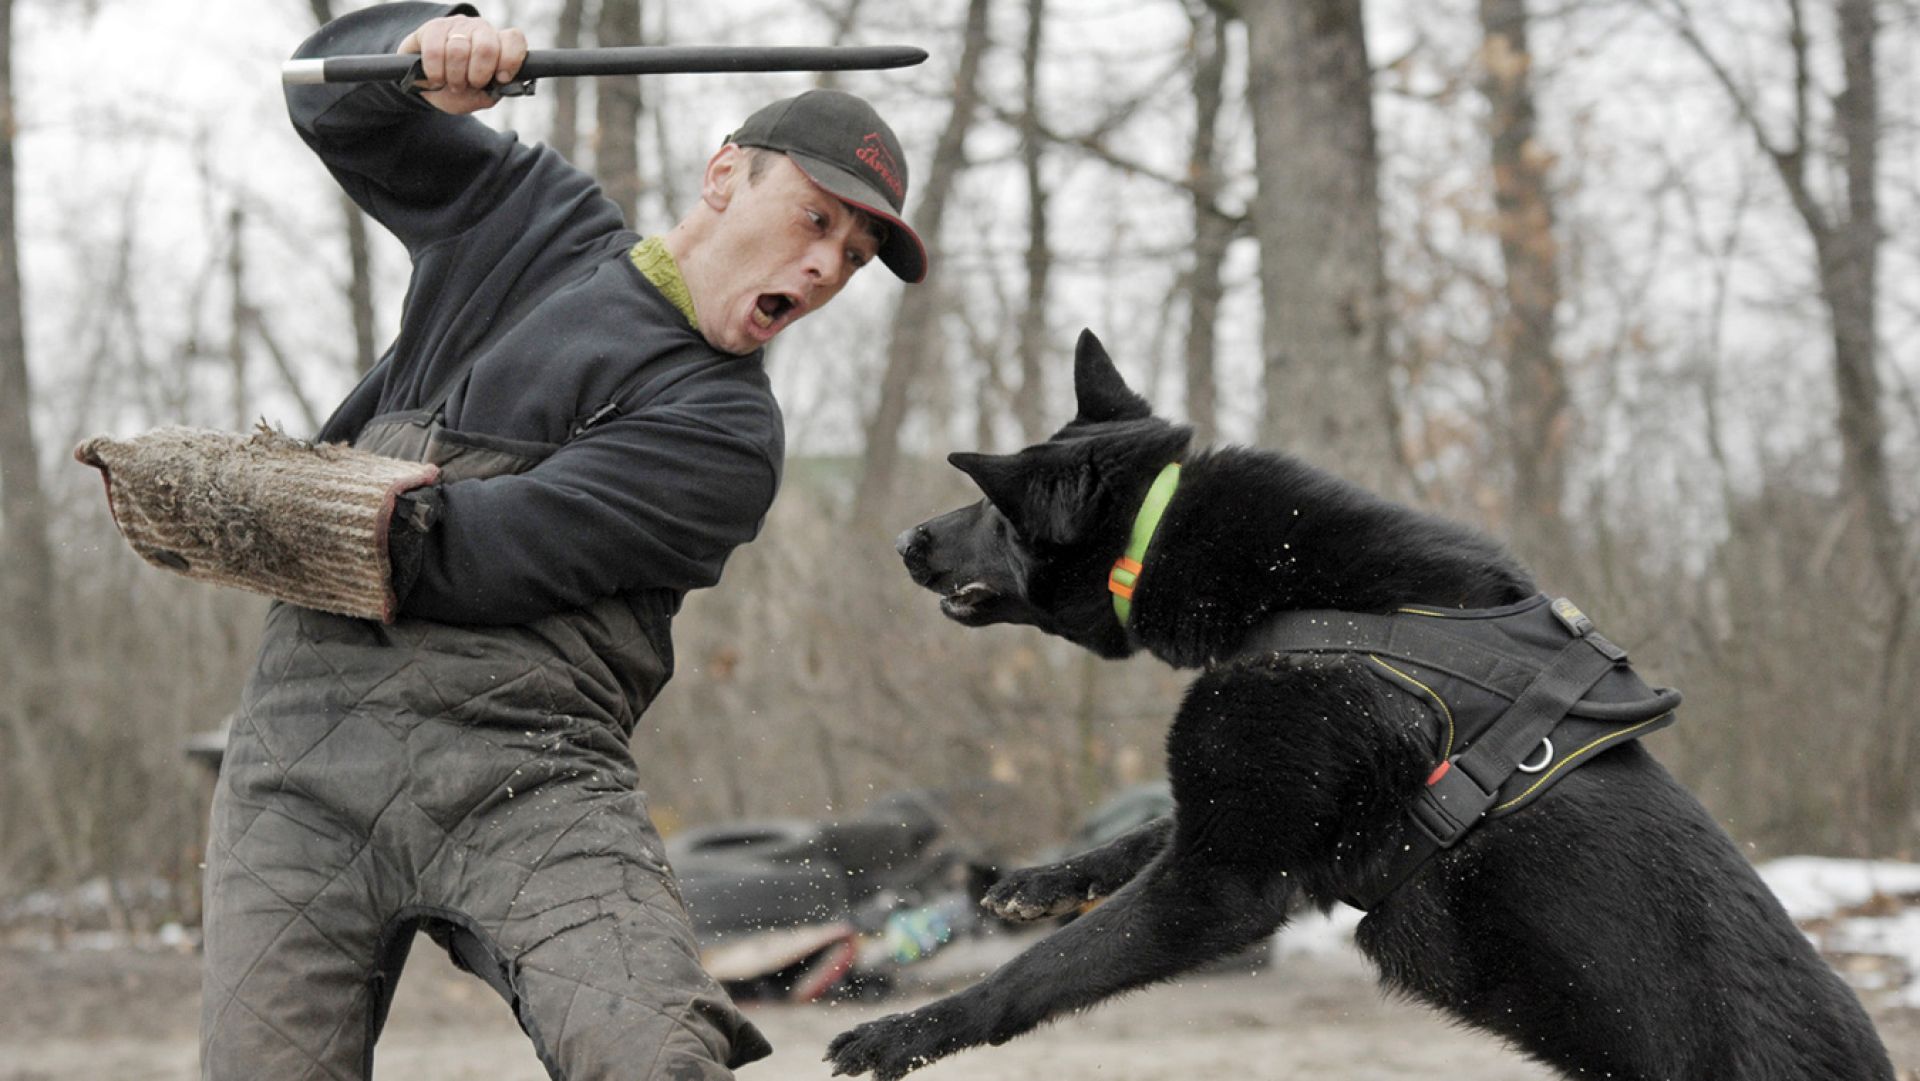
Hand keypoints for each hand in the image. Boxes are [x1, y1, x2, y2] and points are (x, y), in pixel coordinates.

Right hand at [397, 14, 527, 114]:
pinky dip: (435, 72)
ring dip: (455, 76)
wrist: (427, 86)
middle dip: (478, 74)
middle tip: (471, 84)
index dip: (510, 60)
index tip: (502, 78)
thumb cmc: (459, 90)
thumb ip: (492, 93)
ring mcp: (457, 26)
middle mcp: (480, 30)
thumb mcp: (478, 97)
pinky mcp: (433, 28)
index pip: (513, 40)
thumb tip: (499, 85)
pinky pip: (435, 51)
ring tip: (452, 84)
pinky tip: (436, 78)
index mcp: (499, 44)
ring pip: (459, 50)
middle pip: (486, 48)